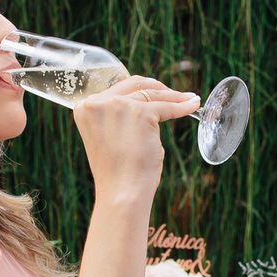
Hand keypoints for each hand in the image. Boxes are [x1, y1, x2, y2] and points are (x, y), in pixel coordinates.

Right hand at [72, 74, 200, 200]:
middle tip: (174, 93)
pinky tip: (192, 105)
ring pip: (152, 94)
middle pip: (134, 85)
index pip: (117, 90)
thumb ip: (117, 117)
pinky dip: (182, 107)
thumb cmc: (116, 172)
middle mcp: (97, 102)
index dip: (138, 89)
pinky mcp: (141, 114)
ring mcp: (119, 106)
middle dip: (157, 87)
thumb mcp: (108, 136)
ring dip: (174, 96)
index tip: (155, 91)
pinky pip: (167, 107)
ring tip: (188, 99)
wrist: (121, 192)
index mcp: (84, 107)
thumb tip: (143, 103)